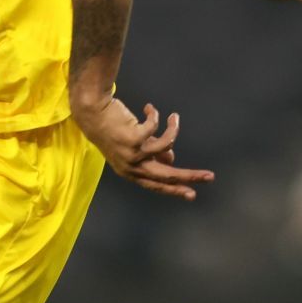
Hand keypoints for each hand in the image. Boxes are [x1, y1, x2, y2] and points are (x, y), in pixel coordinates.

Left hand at [74, 97, 214, 200]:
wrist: (92, 112)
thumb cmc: (112, 128)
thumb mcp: (133, 147)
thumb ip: (152, 154)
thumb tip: (171, 157)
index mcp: (130, 172)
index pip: (157, 185)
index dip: (175, 190)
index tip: (192, 193)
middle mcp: (131, 166)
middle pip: (166, 175)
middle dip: (189, 176)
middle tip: (209, 176)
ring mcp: (131, 153)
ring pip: (166, 147)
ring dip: (173, 130)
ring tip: (175, 118)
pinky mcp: (132, 138)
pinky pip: (156, 128)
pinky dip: (156, 116)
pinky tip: (149, 109)